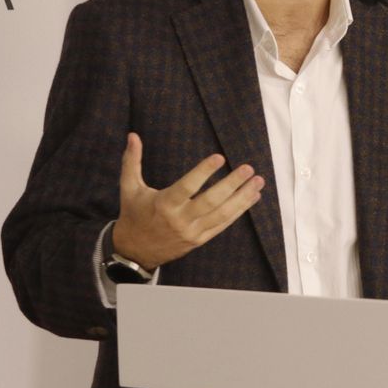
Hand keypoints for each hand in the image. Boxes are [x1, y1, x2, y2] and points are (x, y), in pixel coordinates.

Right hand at [110, 133, 264, 270]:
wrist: (134, 252)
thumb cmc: (133, 215)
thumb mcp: (129, 188)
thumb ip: (132, 162)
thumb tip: (133, 135)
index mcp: (164, 204)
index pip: (188, 187)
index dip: (203, 172)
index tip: (220, 158)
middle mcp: (180, 219)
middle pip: (211, 201)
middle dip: (232, 184)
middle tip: (248, 168)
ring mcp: (192, 232)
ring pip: (222, 214)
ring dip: (242, 198)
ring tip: (258, 182)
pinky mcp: (200, 240)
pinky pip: (223, 224)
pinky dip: (239, 211)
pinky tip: (252, 197)